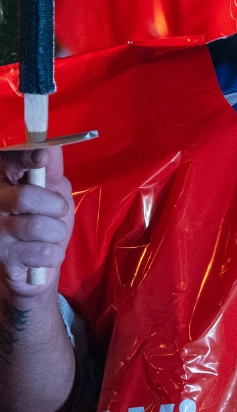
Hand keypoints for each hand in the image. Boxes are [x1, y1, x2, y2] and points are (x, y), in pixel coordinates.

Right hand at [0, 148, 72, 301]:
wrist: (35, 267)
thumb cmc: (44, 222)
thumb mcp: (53, 191)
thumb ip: (50, 169)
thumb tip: (51, 145)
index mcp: (2, 182)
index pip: (6, 162)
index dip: (24, 158)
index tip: (40, 157)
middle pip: (26, 196)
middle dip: (55, 206)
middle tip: (57, 212)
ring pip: (37, 226)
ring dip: (56, 233)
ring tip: (50, 236)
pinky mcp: (3, 257)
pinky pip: (42, 251)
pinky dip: (53, 254)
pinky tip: (41, 255)